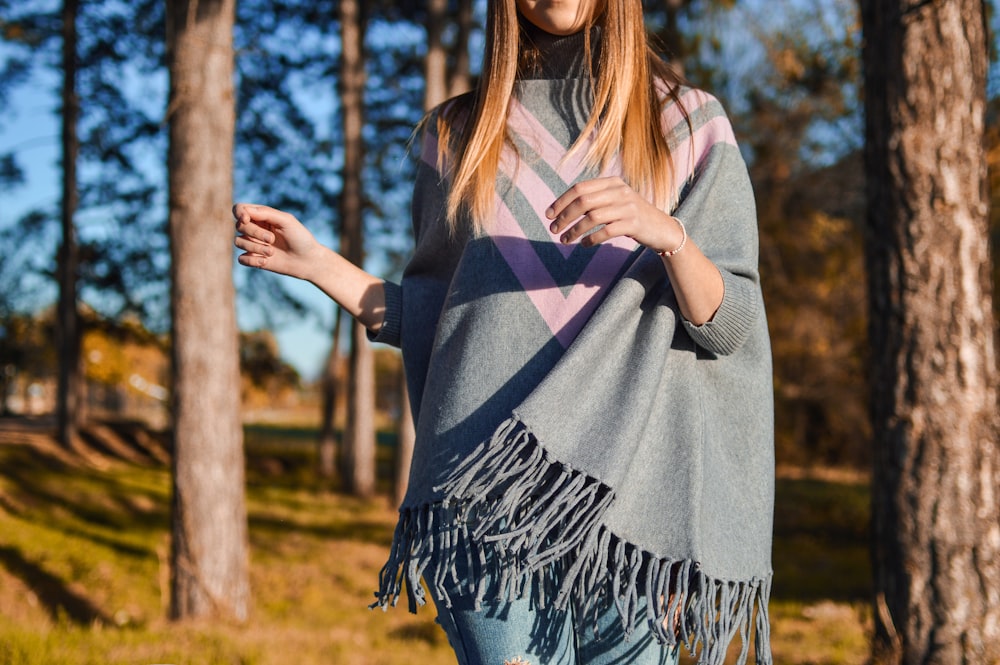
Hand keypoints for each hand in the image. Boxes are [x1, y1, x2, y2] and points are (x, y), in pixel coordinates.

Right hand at [233, 203, 323, 280]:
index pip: (239, 209)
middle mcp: (254, 229)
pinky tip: (266, 262)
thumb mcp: (286, 221)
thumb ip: (266, 213)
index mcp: (261, 216)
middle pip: (239, 226)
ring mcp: (253, 244)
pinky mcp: (254, 259)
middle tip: (272, 239)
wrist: (308, 260)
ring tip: (271, 252)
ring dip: (255, 247)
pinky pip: (241, 259)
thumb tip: (245, 211)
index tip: (246, 219)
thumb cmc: (300, 238)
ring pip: (238, 242)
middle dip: (254, 233)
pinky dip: (252, 260)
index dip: (239, 213)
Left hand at [545, 176, 682, 253]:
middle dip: (564, 216)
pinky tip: (584, 244)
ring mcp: (628, 207)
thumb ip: (593, 201)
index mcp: (612, 182)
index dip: (561, 202)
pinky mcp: (633, 224)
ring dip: (574, 230)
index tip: (548, 215)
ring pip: (592, 217)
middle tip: (554, 230)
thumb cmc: (631, 216)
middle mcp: (620, 191)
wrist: (661, 228)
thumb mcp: (614, 201)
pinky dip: (591, 239)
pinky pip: (606, 231)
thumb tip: (562, 209)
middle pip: (583, 201)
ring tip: (564, 240)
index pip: (579, 188)